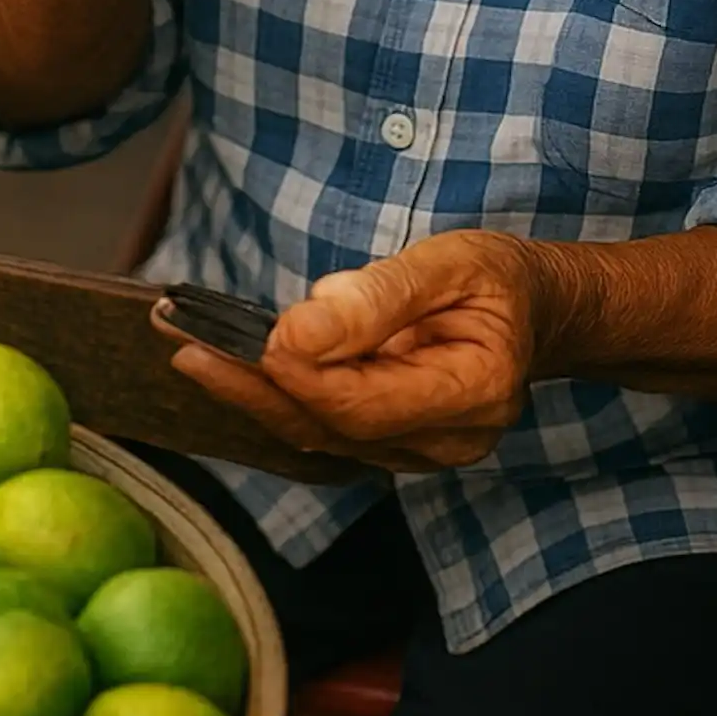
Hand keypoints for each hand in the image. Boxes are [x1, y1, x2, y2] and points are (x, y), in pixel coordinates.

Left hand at [158, 231, 541, 472]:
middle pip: (331, 427)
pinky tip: (228, 362)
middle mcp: (446, 441)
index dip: (304, 376)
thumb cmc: (495, 280)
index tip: (253, 339)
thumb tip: (296, 331)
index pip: (366, 403)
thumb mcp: (449, 263)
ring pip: (319, 434)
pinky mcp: (391, 443)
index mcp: (473, 394)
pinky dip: (273, 394)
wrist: (532, 312)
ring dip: (249, 391)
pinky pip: (323, 427)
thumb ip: (378, 298)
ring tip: (187, 343)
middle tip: (183, 341)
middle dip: (252, 386)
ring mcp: (418, 452)